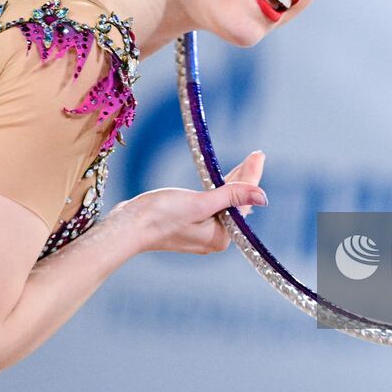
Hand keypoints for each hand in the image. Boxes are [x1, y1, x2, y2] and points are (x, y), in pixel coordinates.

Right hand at [110, 150, 267, 255]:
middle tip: (256, 154)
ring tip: (246, 162)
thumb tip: (263, 197)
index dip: (251, 176)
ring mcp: (201, 232)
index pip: (243, 202)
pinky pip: (211, 204)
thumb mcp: (201, 203)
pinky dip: (218, 189)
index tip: (258, 155)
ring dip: (233, 182)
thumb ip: (231, 197)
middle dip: (245, 178)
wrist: (128, 226)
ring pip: (224, 203)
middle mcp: (214, 238)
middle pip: (236, 203)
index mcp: (221, 236)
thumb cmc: (161, 215)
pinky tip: (222, 179)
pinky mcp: (189, 225)